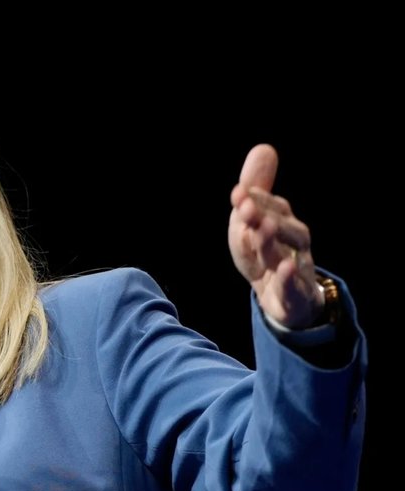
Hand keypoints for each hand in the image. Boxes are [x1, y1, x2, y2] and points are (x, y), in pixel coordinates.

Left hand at [228, 143, 326, 328]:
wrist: (287, 300)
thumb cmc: (267, 254)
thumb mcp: (254, 222)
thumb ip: (257, 189)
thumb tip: (263, 148)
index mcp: (284, 224)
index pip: (274, 208)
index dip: (257, 200)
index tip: (238, 192)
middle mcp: (294, 245)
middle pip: (284, 229)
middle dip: (265, 216)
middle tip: (245, 207)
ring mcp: (296, 270)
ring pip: (286, 255)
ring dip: (273, 242)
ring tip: (262, 228)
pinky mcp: (295, 296)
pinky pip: (294, 288)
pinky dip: (290, 280)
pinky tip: (285, 270)